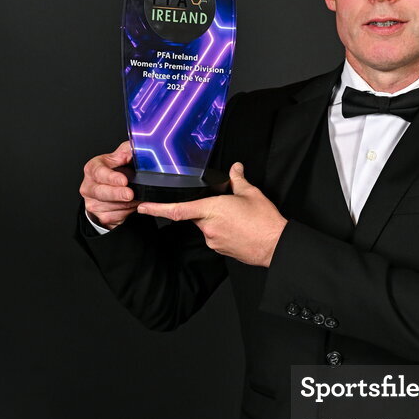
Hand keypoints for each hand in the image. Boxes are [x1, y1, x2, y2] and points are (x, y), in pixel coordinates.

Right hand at [80, 140, 138, 229]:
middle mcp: (89, 186)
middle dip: (117, 194)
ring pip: (111, 206)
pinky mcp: (100, 216)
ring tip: (136, 196)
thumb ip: (126, 150)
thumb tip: (134, 148)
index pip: (99, 172)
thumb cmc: (117, 172)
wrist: (111, 192)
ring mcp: (92, 202)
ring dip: (127, 203)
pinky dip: (127, 211)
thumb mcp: (121, 157)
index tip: (124, 180)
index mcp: (93, 168)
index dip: (111, 177)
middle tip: (130, 193)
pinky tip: (132, 204)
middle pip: (101, 192)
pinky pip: (116, 216)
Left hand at [137, 162, 286, 267]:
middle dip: (204, 209)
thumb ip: (238, 179)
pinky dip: (222, 229)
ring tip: (237, 217)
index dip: (157, 208)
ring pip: (205, 226)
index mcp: (212, 209)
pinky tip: (238, 227)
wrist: (275, 245)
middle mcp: (208, 227)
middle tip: (225, 207)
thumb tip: (235, 168)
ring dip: (215, 219)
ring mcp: (213, 240)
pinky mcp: (220, 249)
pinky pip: (214, 236)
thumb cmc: (264, 221)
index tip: (142, 207)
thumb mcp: (251, 194)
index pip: (178, 209)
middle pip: (195, 215)